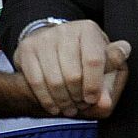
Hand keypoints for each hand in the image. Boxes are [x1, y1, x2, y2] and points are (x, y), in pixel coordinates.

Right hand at [14, 19, 128, 116]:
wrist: (56, 49)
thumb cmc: (86, 60)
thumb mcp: (106, 69)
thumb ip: (109, 86)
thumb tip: (105, 103)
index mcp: (89, 30)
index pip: (93, 61)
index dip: (94, 86)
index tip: (92, 99)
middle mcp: (65, 30)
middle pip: (73, 74)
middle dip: (77, 97)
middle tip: (80, 105)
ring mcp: (43, 39)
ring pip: (54, 81)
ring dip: (63, 101)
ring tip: (69, 107)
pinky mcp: (27, 49)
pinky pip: (36, 82)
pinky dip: (47, 100)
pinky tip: (54, 106)